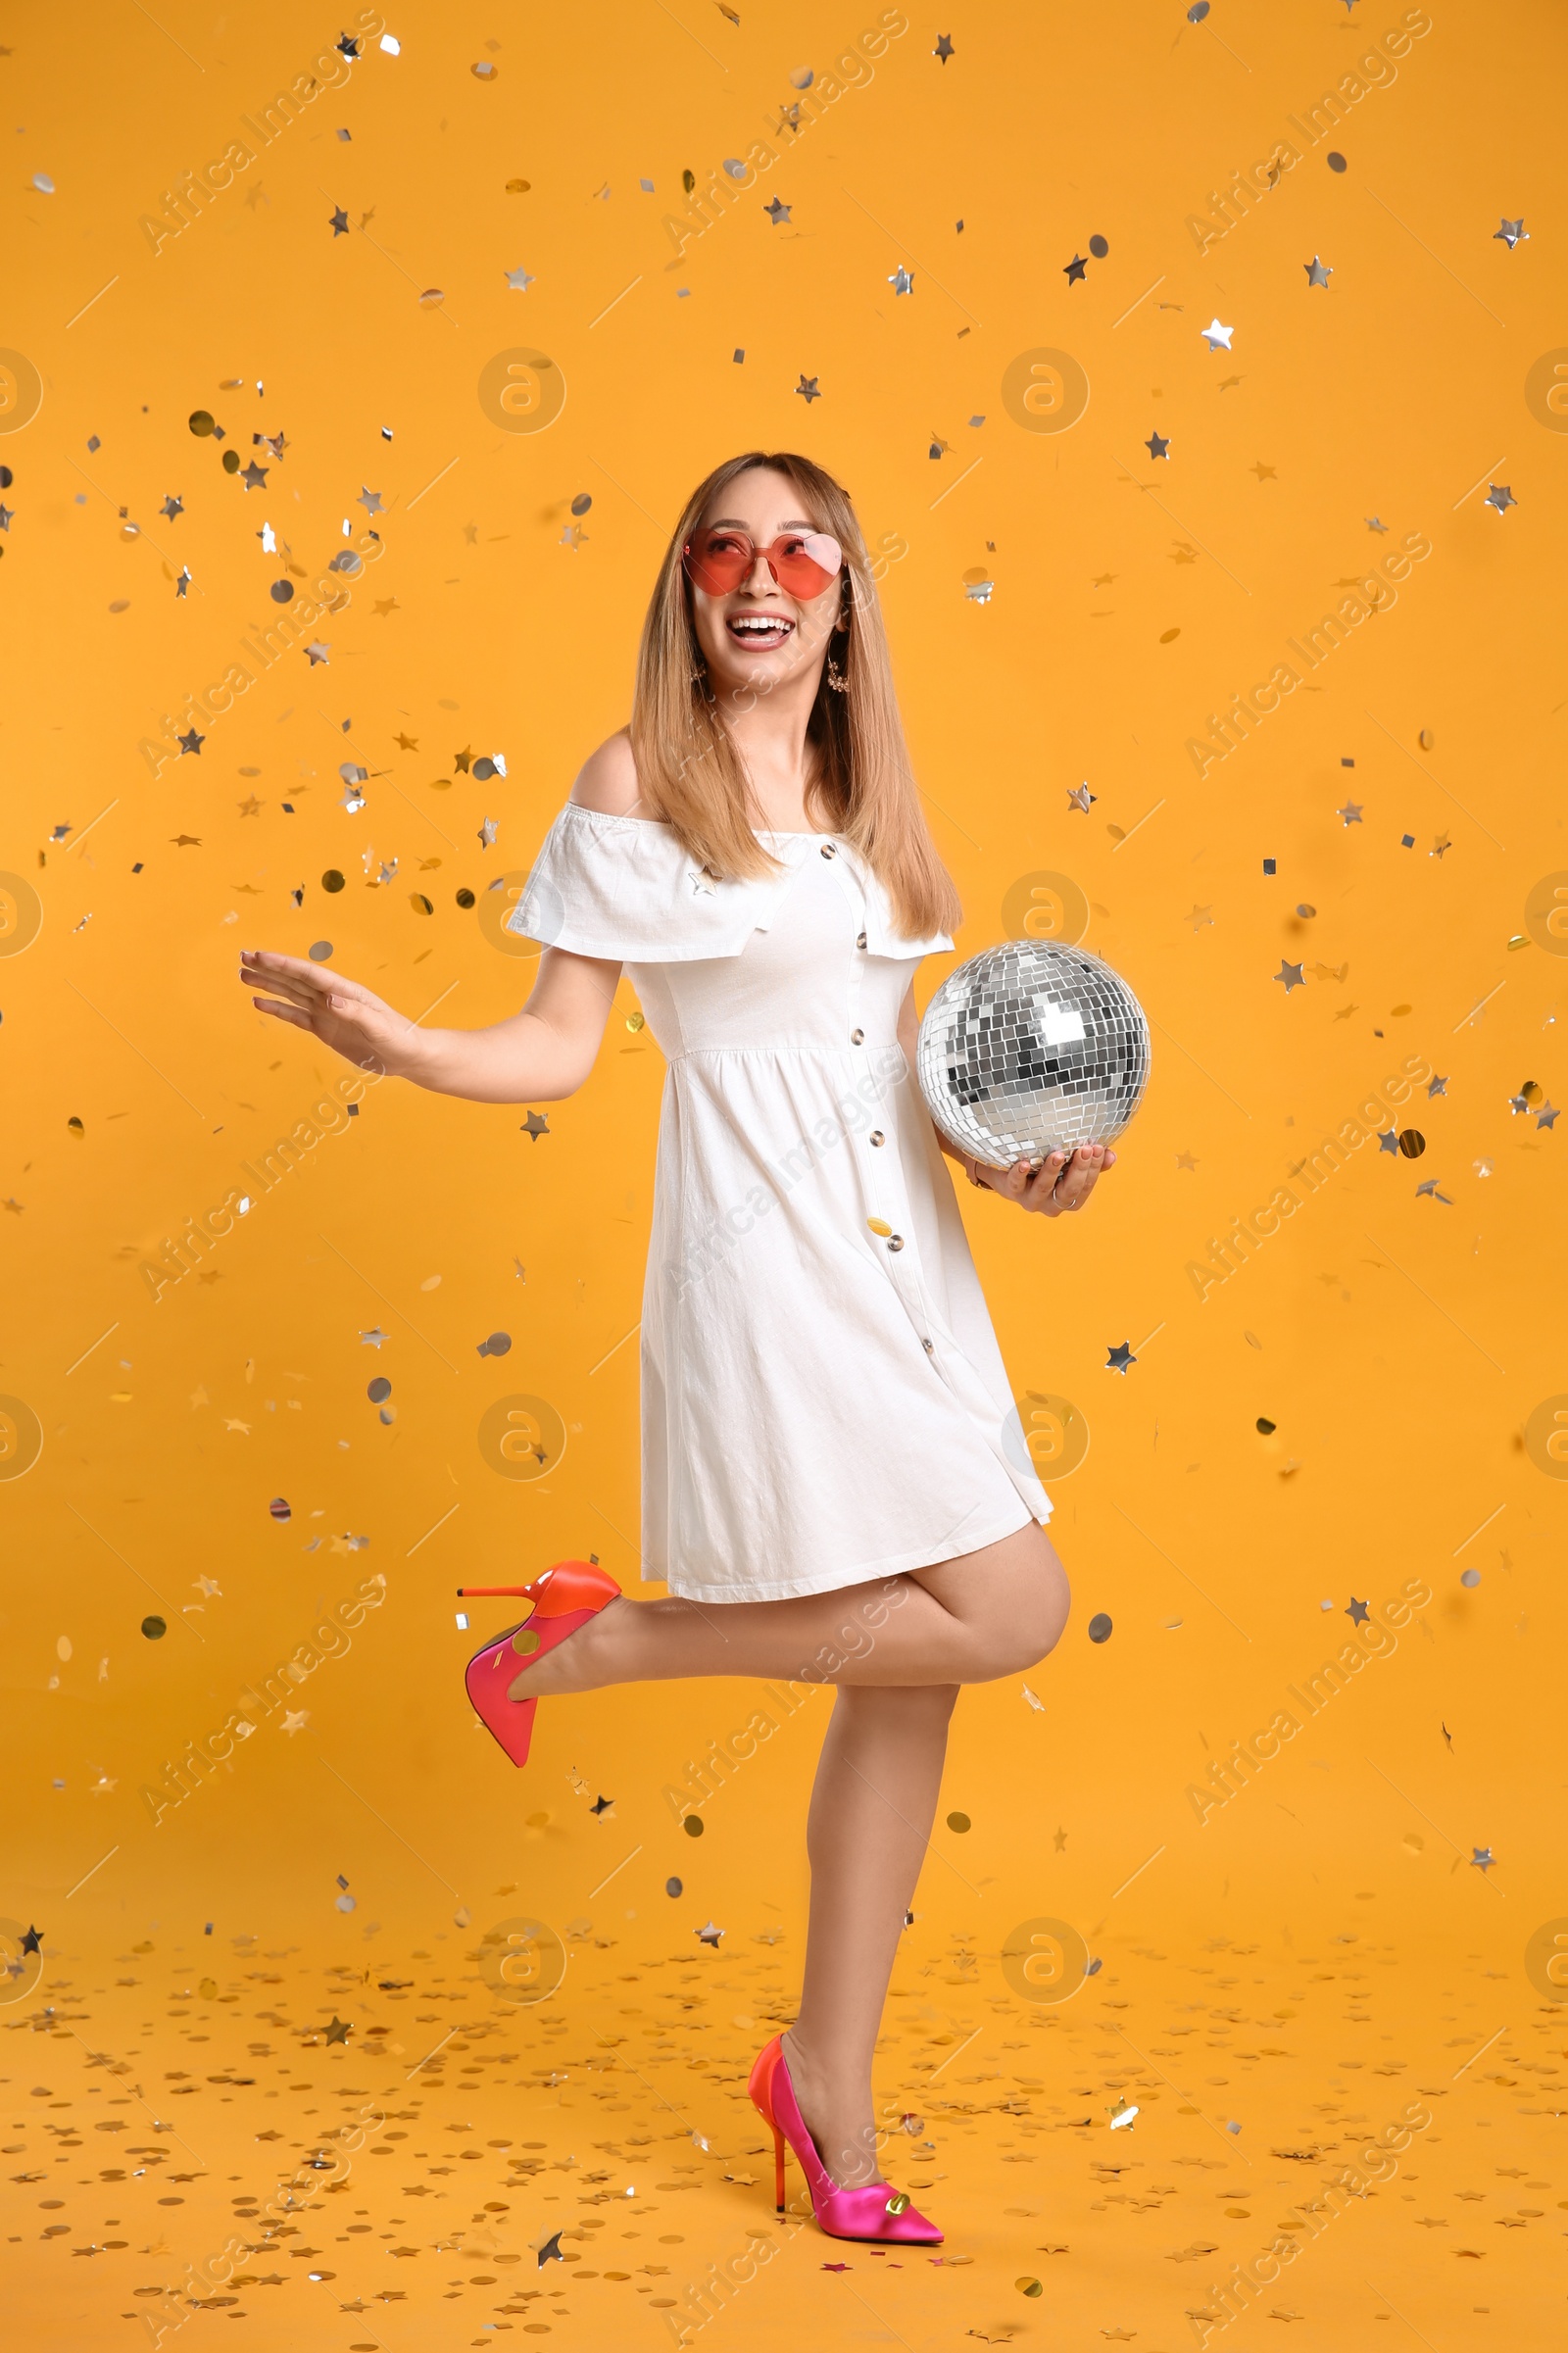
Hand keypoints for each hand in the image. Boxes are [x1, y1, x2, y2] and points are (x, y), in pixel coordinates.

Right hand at [239, 949, 424, 1079]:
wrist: (407, 1056)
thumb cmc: (400, 1039)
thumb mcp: (380, 1028)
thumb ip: (356, 1013)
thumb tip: (330, 999)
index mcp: (346, 992)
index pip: (310, 975)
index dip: (285, 964)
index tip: (261, 956)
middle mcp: (333, 998)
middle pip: (295, 979)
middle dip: (269, 968)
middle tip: (243, 957)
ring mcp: (327, 1013)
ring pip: (291, 994)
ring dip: (268, 985)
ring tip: (243, 976)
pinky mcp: (325, 1029)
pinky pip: (296, 1017)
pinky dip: (278, 1010)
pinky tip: (259, 1003)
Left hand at [966, 1140, 1115, 1216]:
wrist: (1008, 1175)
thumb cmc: (1046, 1169)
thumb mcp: (1069, 1167)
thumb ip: (1091, 1164)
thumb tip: (1112, 1155)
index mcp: (1070, 1199)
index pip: (1086, 1186)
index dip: (1095, 1169)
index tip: (1099, 1149)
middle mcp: (1052, 1204)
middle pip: (1069, 1190)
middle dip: (1079, 1170)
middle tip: (1085, 1149)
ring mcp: (1032, 1199)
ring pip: (1045, 1188)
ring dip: (1052, 1171)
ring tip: (1058, 1154)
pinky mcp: (1012, 1190)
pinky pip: (1016, 1183)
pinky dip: (1020, 1173)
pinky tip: (1025, 1163)